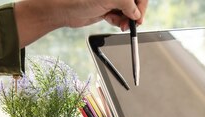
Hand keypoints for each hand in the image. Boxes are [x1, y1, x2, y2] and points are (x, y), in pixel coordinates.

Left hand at [15, 0, 148, 46]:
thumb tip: (136, 14)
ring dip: (127, 19)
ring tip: (122, 25)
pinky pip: (119, 16)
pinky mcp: (106, 9)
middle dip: (134, 14)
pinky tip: (114, 22)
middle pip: (134, 2)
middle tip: (133, 24)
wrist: (64, 11)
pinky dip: (119, 21)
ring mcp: (110, 0)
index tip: (139, 16)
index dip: (141, 5)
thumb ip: (127, 4)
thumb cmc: (81, 0)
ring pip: (127, 11)